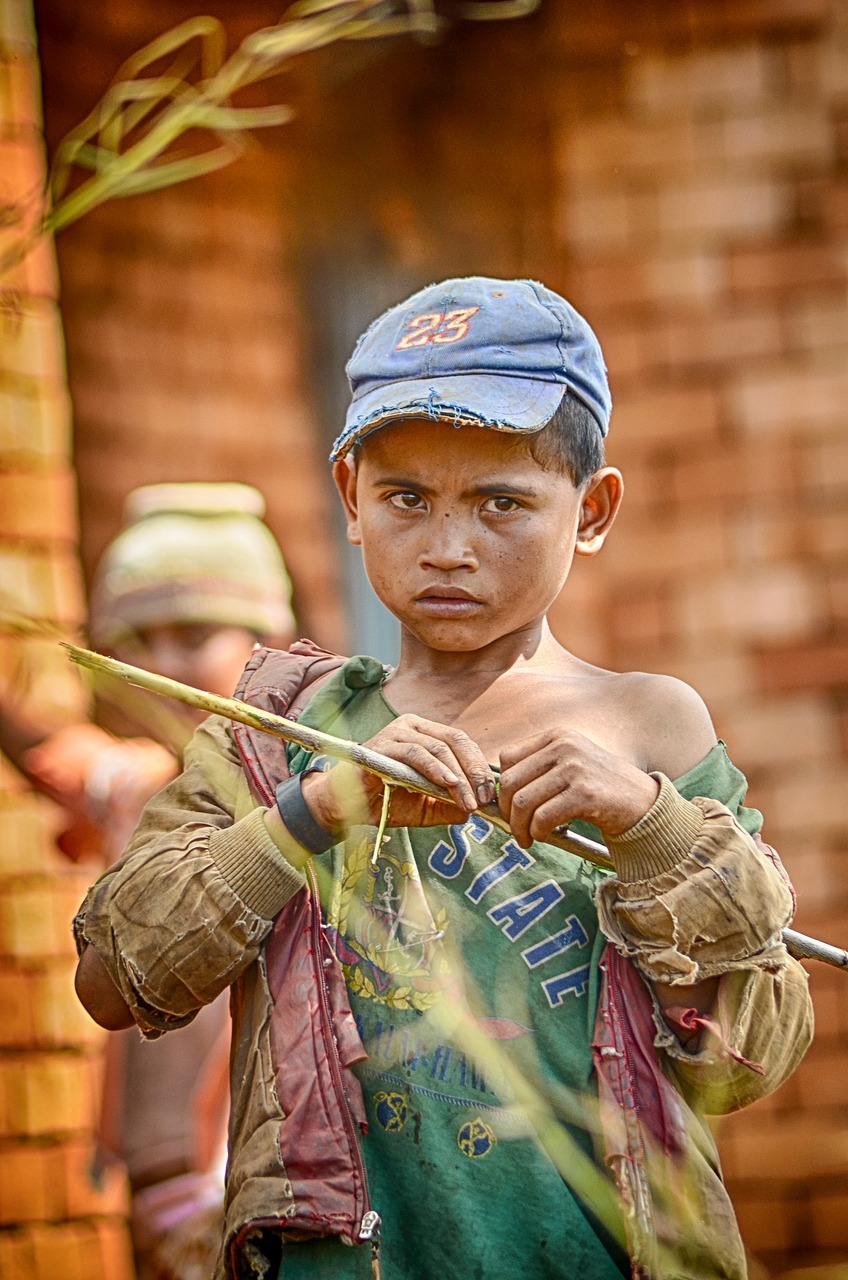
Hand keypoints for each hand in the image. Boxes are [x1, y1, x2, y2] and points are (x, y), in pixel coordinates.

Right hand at [302, 714, 496, 832]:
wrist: (346, 807)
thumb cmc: (386, 801)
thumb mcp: (425, 807)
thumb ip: (449, 806)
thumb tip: (476, 810)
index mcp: (426, 734)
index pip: (462, 742)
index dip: (480, 766)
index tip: (490, 794)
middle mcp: (413, 726)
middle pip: (455, 740)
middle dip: (474, 771)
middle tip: (483, 798)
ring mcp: (396, 731)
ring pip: (439, 747)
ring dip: (458, 776)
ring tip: (468, 800)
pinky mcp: (383, 744)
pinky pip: (416, 753)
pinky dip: (435, 769)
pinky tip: (448, 784)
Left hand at [498, 729, 659, 847]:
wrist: (644, 803)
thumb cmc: (603, 788)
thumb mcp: (572, 764)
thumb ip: (541, 769)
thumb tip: (500, 793)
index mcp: (557, 736)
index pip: (508, 757)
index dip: (502, 786)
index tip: (509, 807)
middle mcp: (564, 746)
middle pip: (511, 781)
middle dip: (506, 811)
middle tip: (514, 829)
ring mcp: (575, 768)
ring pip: (524, 801)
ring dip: (519, 826)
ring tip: (526, 838)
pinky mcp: (585, 793)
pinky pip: (543, 817)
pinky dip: (537, 832)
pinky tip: (543, 837)